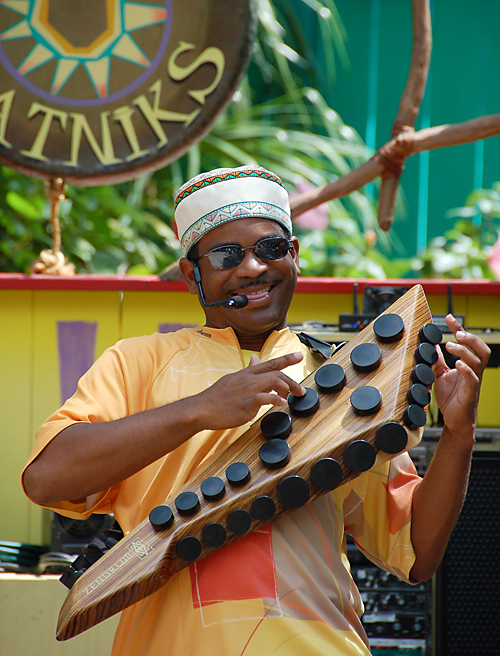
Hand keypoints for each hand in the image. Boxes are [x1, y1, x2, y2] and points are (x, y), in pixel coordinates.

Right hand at [195, 351, 305, 429]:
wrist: (201, 409)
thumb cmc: (216, 397)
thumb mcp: (232, 379)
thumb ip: (247, 370)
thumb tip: (255, 359)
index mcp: (246, 373)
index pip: (270, 363)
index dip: (286, 359)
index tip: (299, 356)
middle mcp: (248, 379)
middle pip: (276, 373)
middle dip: (292, 381)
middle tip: (300, 390)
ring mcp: (247, 390)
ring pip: (273, 381)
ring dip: (285, 389)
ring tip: (288, 398)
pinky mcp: (246, 404)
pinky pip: (265, 398)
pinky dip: (276, 400)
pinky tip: (280, 404)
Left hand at [433, 315, 490, 438]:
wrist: (454, 421)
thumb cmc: (450, 399)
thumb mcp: (439, 375)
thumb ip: (437, 360)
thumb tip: (430, 345)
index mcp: (466, 364)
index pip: (467, 343)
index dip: (460, 328)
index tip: (449, 317)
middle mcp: (473, 371)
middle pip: (481, 349)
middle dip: (470, 338)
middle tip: (456, 332)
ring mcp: (473, 381)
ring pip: (478, 361)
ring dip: (465, 350)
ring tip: (451, 345)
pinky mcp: (470, 393)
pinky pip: (473, 379)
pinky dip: (466, 370)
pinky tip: (458, 364)